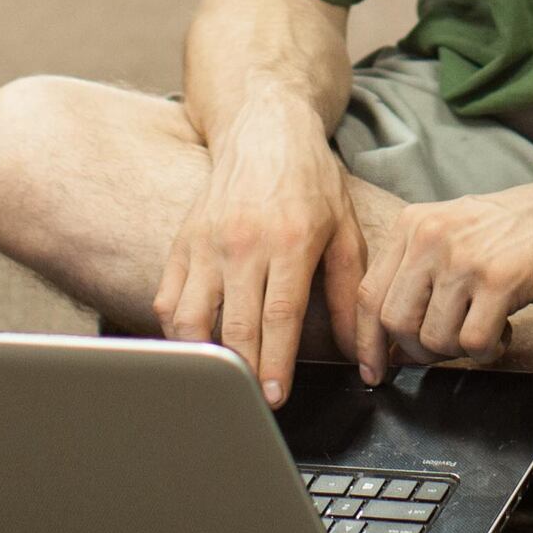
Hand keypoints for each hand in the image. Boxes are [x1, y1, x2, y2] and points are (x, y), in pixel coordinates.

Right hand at [156, 103, 363, 407]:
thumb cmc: (311, 182)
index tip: (275, 398)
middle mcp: (242, 243)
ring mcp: (206, 243)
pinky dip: (176, 332)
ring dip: (204, 358)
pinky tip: (195, 350)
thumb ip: (351, 296)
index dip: (275, 363)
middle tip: (251, 403)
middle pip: (234, 325)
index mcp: (289, 240)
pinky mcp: (182, 242)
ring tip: (223, 381)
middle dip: (243, 373)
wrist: (265, 128)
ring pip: (190, 318)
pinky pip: (167, 299)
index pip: (278, 316)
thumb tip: (365, 356)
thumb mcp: (345, 232)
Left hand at [351, 163, 532, 381]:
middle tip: (448, 348)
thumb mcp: (455, 231)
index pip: (369, 294)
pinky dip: (488, 351)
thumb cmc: (522, 228)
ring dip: (458, 351)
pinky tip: (505, 332)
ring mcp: (464, 259)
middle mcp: (431, 237)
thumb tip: (391, 339)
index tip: (374, 370)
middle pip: (395, 322)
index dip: (367, 341)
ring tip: (486, 330)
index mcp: (413, 224)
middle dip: (418, 351)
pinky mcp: (500, 282)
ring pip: (433, 338)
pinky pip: (473, 344)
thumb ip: (419, 272)